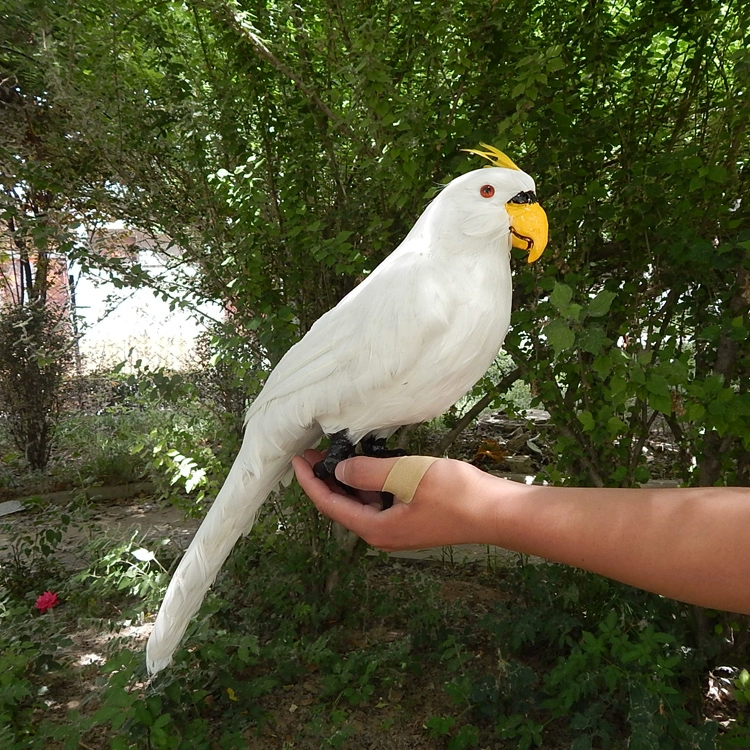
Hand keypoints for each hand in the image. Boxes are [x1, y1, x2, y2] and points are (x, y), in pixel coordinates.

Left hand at [292, 449, 499, 550]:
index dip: (310, 481)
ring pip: (362, 503)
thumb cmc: (454, 494)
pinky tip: (371, 463)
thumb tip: (341, 469)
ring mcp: (398, 528)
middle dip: (326, 479)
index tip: (297, 459)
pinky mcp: (412, 519)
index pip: (330, 505)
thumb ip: (368, 471)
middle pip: (343, 506)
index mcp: (376, 528)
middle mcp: (382, 534)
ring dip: (347, 480)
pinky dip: (368, 483)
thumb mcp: (406, 475)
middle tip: (316, 451)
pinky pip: (379, 501)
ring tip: (338, 453)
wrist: (496, 512)